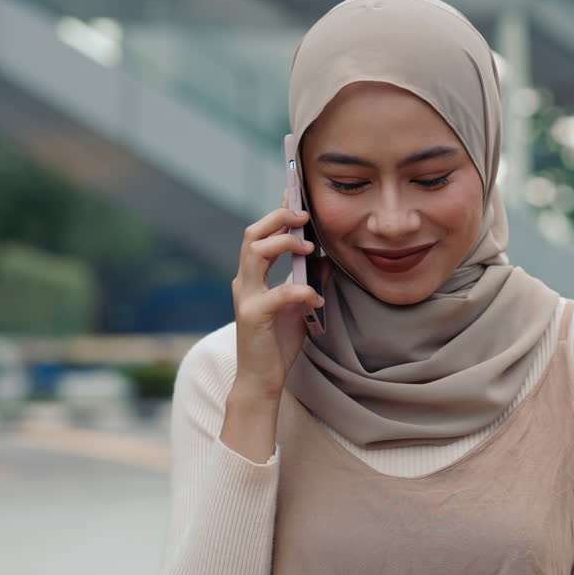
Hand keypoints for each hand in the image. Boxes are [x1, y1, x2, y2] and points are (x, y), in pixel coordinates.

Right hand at [230, 203, 324, 403]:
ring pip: (255, 252)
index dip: (277, 212)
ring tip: (309, 248)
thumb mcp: (300, 306)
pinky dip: (301, 289)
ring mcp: (245, 297)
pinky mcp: (252, 315)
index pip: (260, 234)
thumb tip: (329, 259)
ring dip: (284, 243)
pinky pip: (278, 292)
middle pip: (251, 234)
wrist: (263, 379)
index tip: (295, 195)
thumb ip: (310, 281)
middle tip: (304, 216)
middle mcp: (244, 281)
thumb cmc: (278, 343)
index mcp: (253, 276)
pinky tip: (316, 296)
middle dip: (278, 219)